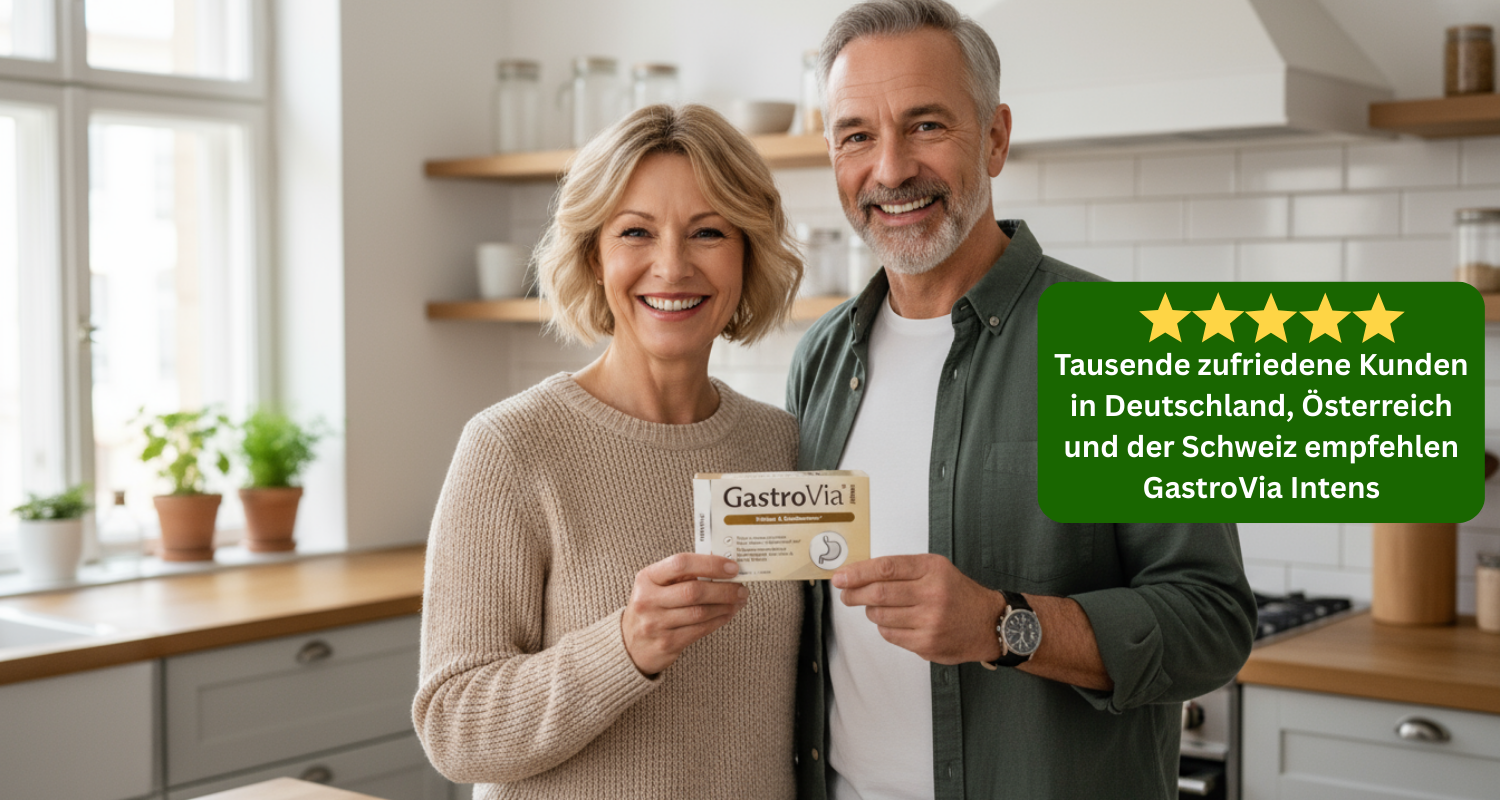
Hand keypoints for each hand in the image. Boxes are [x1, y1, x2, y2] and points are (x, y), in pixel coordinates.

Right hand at [621, 553, 747, 675]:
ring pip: (700, 613)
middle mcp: (648, 600)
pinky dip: (719, 620)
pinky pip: (700, 630)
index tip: (733, 567)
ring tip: (739, 600)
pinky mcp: (666, 643)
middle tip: (742, 588)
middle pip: (694, 591)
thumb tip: (723, 566)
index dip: (710, 564)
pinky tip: (728, 614)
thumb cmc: (652, 607)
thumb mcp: (657, 585)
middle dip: (724, 589)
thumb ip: (684, 575)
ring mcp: (655, 624)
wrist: (630, 645)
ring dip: (726, 606)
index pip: (681, 563)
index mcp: (647, 578)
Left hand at [833, 554, 1005, 664]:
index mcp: (932, 569)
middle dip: (854, 593)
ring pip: (880, 616)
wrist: (988, 622)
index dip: (858, 572)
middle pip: (879, 593)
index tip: (841, 576)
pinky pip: (890, 635)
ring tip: (877, 607)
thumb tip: (859, 573)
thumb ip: (902, 569)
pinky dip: (884, 627)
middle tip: (845, 594)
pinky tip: (894, 622)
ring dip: (870, 611)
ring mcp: (930, 621)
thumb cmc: (957, 593)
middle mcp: (932, 593)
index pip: (886, 568)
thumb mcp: (935, 569)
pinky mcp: (927, 643)